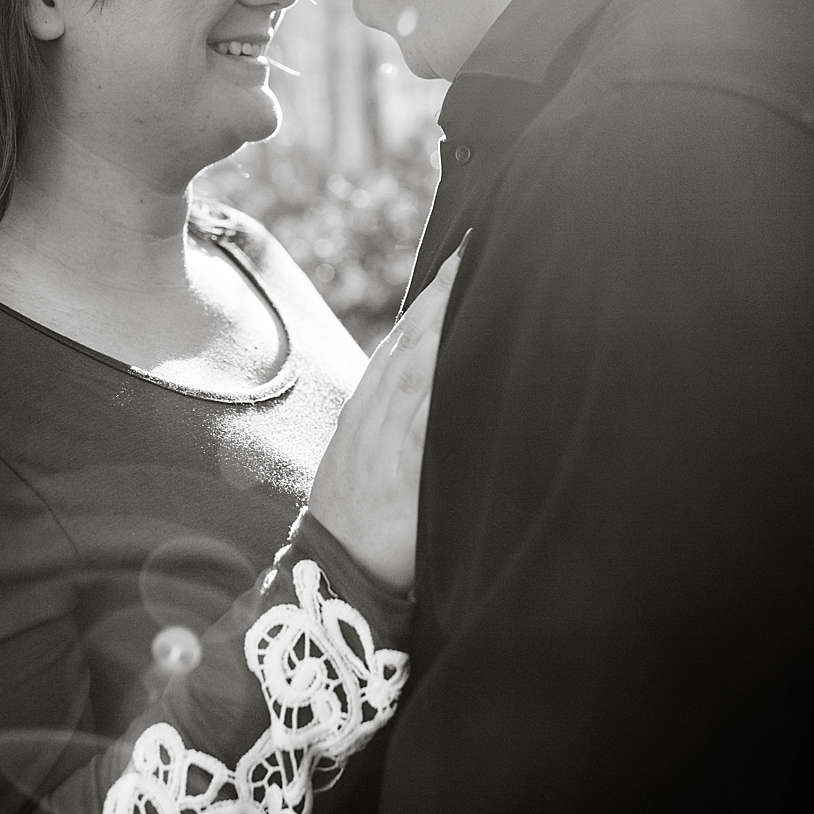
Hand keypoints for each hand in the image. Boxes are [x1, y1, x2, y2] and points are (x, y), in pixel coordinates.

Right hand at [307, 244, 462, 593]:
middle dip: (444, 294)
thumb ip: (394, 422)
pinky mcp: (403, 469)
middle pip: (412, 340)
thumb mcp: (364, 455)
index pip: (402, 338)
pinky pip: (425, 420)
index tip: (462, 258)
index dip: (431, 297)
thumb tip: (430, 391)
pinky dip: (443, 385)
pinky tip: (465, 358)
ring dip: (446, 323)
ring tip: (477, 283)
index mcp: (367, 407)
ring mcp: (386, 438)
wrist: (334, 564)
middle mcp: (375, 413)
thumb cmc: (357, 514)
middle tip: (480, 249)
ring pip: (419, 367)